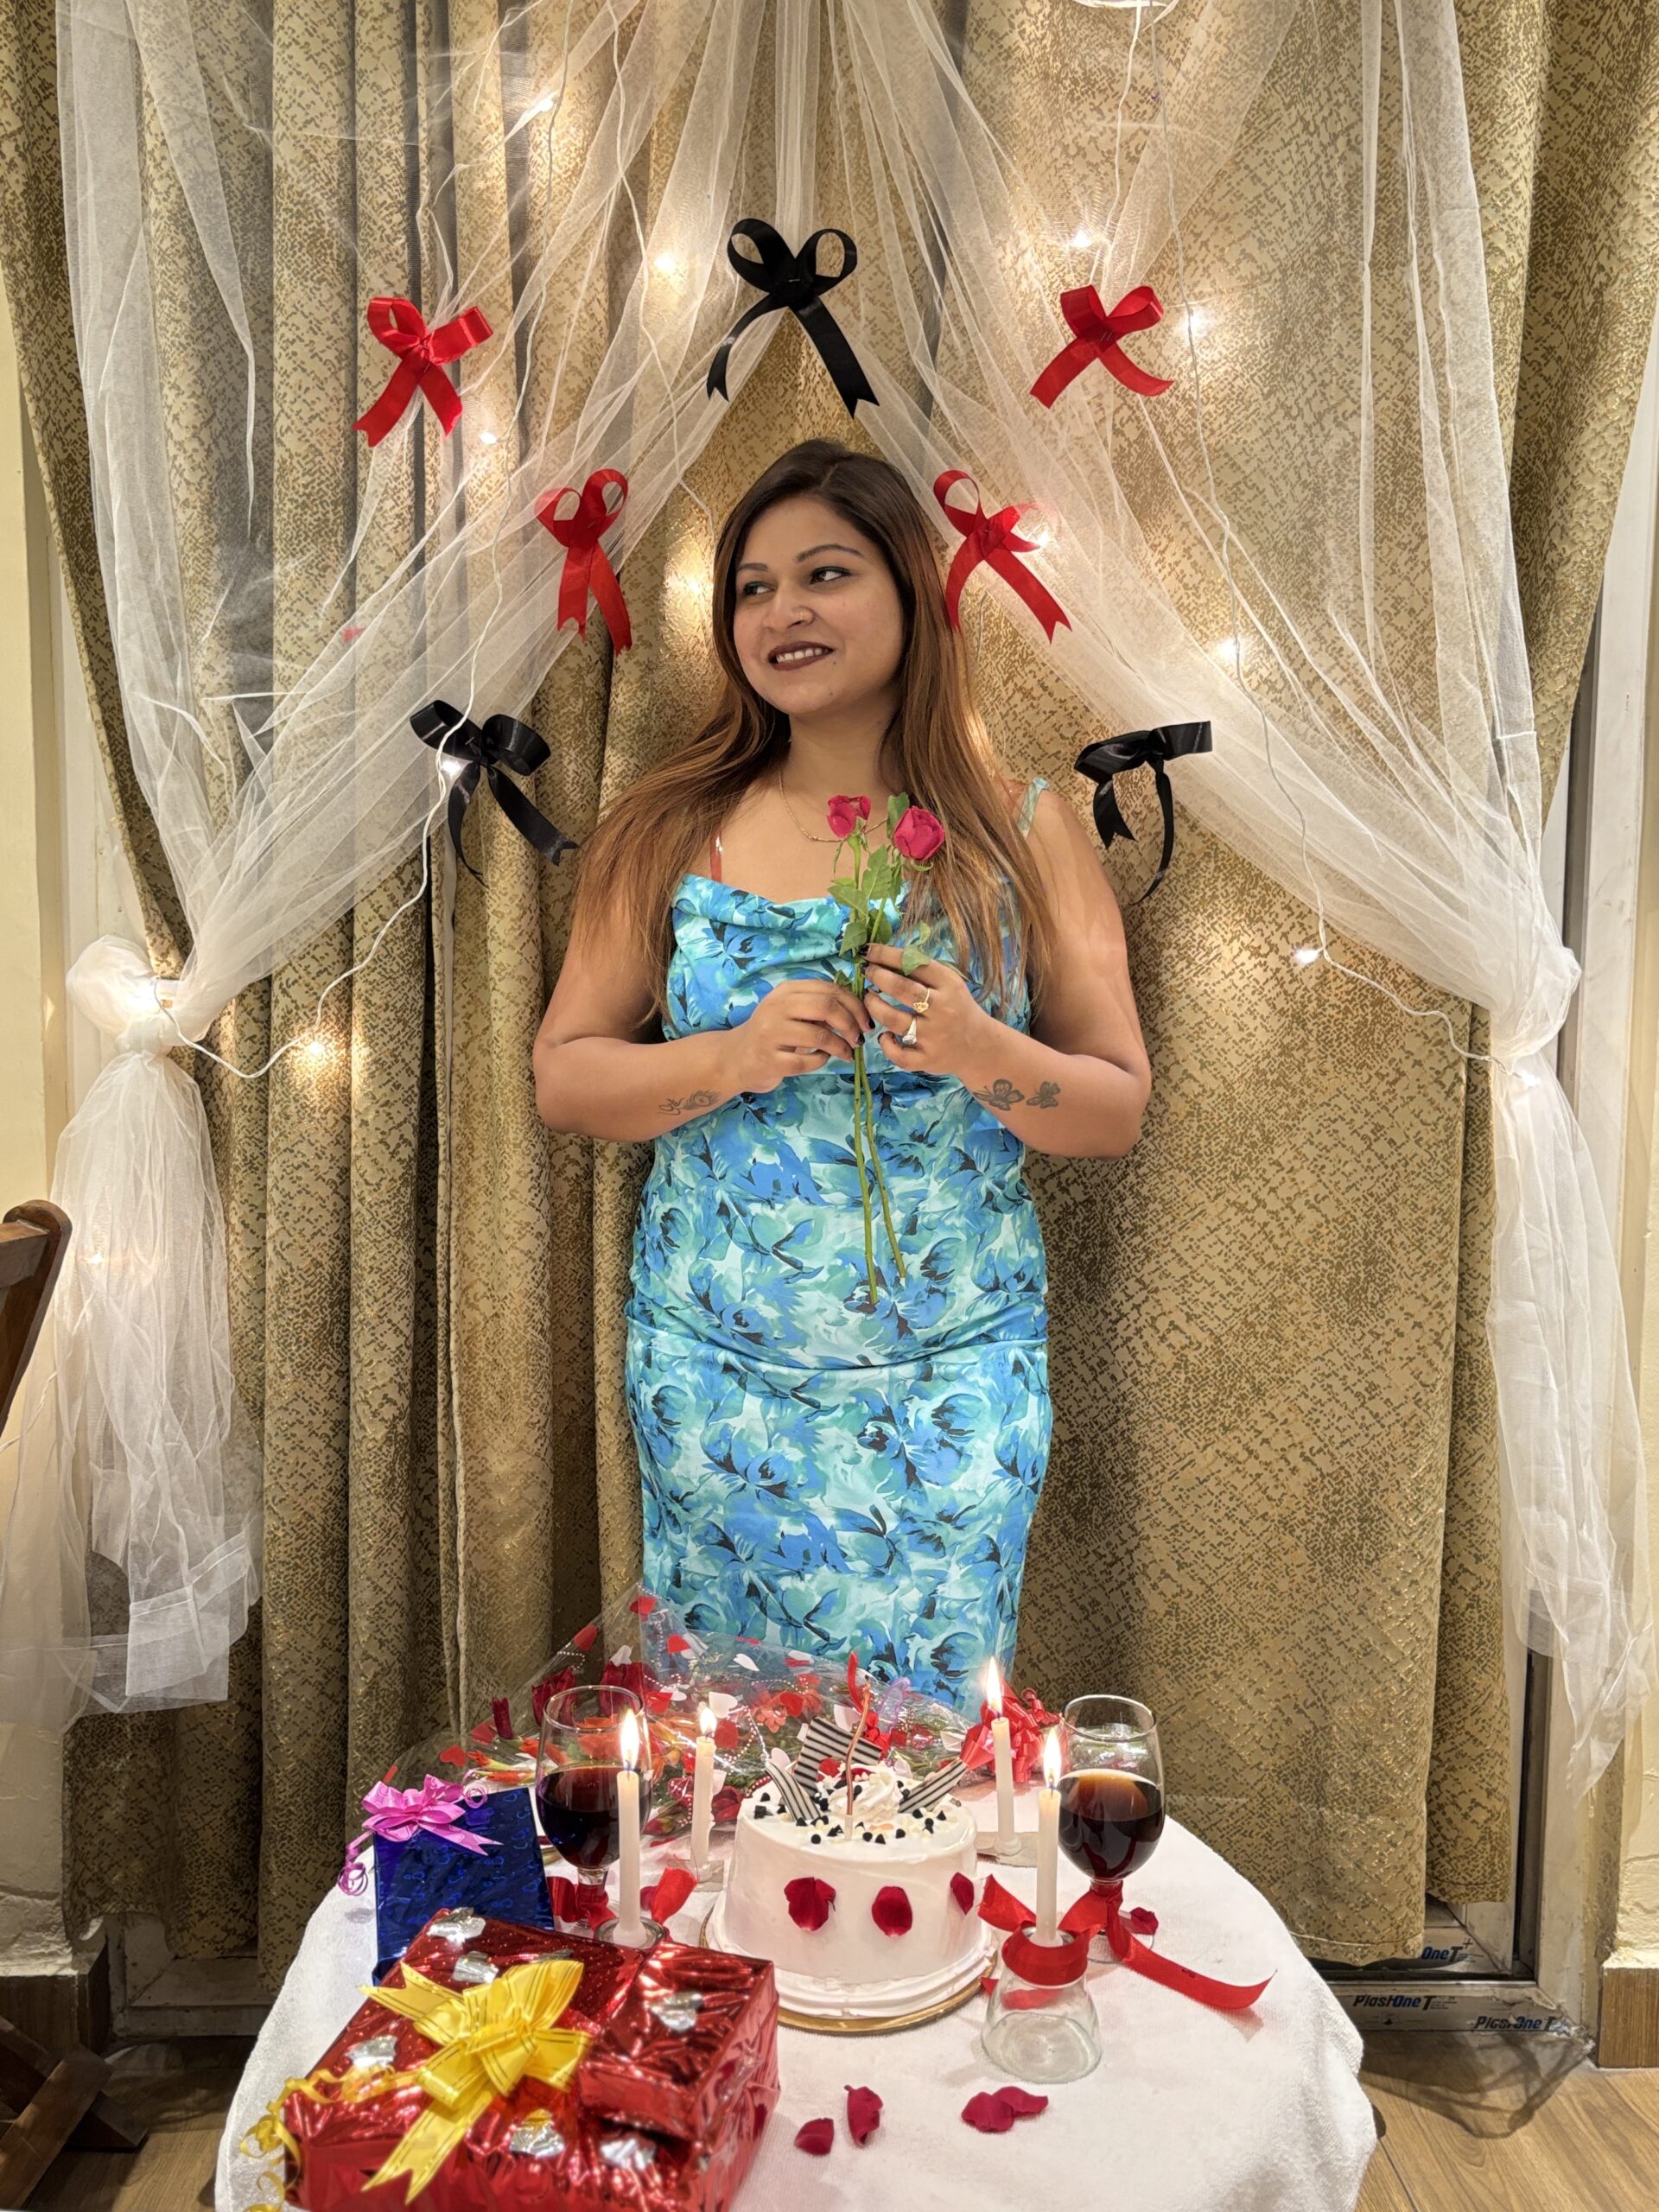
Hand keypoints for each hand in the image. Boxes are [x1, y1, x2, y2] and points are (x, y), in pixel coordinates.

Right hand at [724, 976, 872, 1093]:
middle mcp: (777, 1006)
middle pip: (827, 1007)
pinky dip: (821, 1061)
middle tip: (858, 1039)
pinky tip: (822, 1059)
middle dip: (850, 1024)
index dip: (855, 1005)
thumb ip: (820, 1006)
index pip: (830, 990)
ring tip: (847, 1054)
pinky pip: (807, 1061)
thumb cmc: (774, 1032)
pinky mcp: (770, 1059)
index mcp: (787, 990)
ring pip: (819, 1035)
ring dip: (841, 1046)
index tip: (866, 1022)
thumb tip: (860, 1012)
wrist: (736, 1057)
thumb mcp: (793, 1011)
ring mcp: (771, 1033)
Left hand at [861, 942, 994, 1078]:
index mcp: (949, 985)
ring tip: (869, 998)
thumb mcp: (949, 985)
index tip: (868, 951)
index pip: (914, 964)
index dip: (886, 955)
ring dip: (874, 1006)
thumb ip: (923, 972)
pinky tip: (885, 1035)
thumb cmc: (958, 1009)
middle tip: (867, 972)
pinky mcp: (927, 1059)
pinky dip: (886, 1044)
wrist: (980, 1045)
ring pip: (893, 1020)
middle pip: (902, 989)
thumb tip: (884, 956)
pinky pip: (898, 1053)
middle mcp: (942, 1009)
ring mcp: (934, 1036)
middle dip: (878, 976)